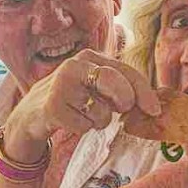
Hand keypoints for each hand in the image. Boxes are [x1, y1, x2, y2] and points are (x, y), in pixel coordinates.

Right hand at [1, 49, 160, 162]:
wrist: (32, 115)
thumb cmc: (71, 100)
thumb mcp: (95, 87)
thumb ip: (120, 88)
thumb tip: (153, 104)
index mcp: (91, 57)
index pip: (127, 72)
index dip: (145, 92)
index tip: (155, 110)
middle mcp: (76, 65)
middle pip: (115, 83)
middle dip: (124, 101)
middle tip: (120, 110)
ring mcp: (62, 85)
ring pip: (102, 113)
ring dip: (98, 122)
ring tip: (82, 115)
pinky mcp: (53, 106)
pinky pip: (84, 126)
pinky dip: (81, 129)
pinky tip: (68, 121)